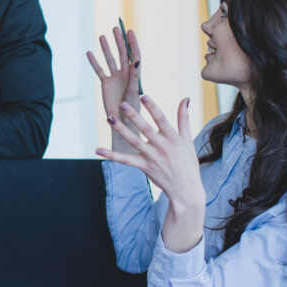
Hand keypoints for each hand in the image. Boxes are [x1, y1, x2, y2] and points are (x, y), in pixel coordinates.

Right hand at [87, 27, 141, 152]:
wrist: (122, 124)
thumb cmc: (132, 112)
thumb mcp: (134, 92)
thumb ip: (135, 76)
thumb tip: (137, 59)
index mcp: (135, 75)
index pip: (134, 55)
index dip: (132, 43)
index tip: (129, 31)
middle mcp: (125, 75)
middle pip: (122, 54)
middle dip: (119, 41)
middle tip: (116, 28)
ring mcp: (115, 79)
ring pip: (110, 60)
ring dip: (106, 48)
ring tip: (102, 36)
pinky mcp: (106, 84)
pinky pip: (99, 70)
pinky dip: (94, 62)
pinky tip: (89, 52)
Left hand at [96, 96, 204, 252]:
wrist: (186, 190)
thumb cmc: (188, 164)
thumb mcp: (188, 141)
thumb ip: (184, 119)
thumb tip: (185, 98)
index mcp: (173, 139)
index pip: (162, 120)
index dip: (152, 108)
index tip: (143, 96)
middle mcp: (162, 147)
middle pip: (145, 129)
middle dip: (133, 116)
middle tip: (121, 103)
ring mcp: (152, 158)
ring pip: (134, 141)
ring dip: (121, 130)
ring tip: (109, 118)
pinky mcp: (144, 167)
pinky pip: (125, 160)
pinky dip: (111, 155)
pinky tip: (98, 149)